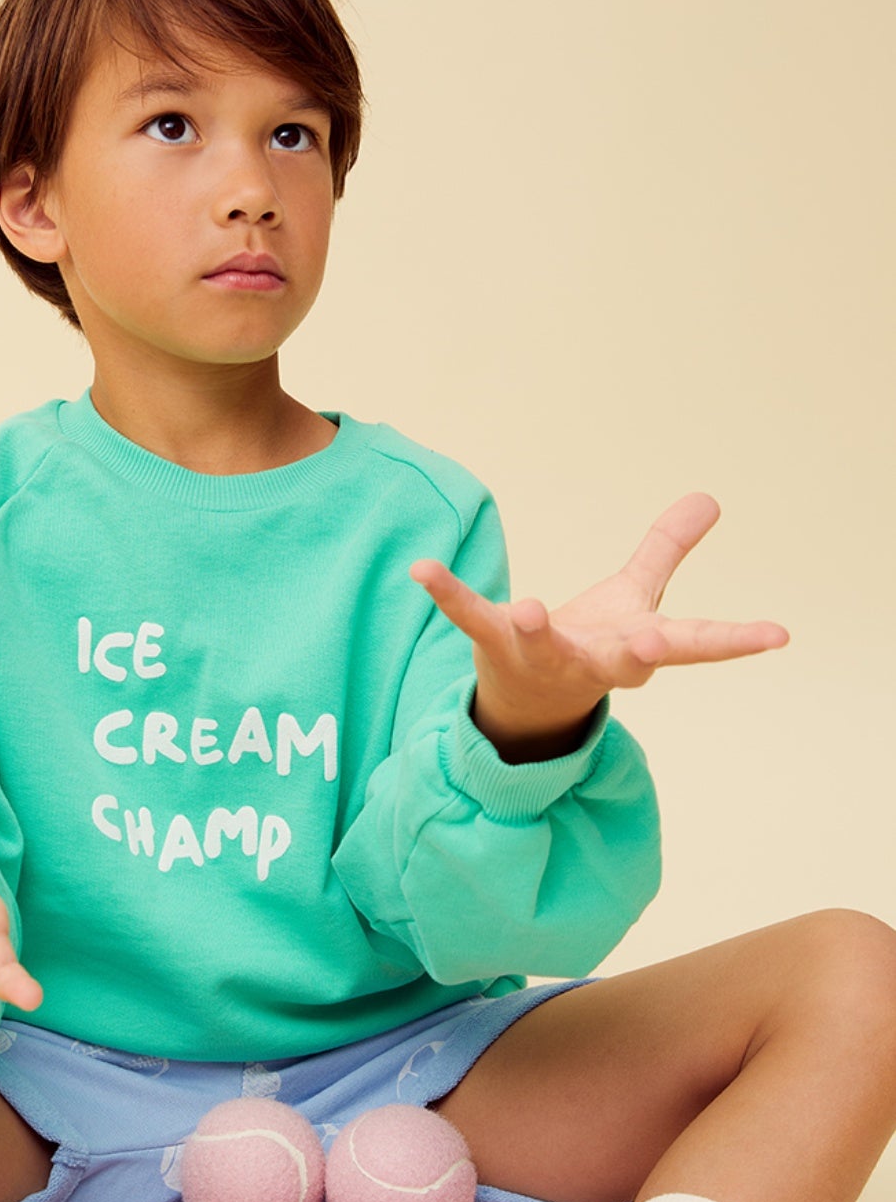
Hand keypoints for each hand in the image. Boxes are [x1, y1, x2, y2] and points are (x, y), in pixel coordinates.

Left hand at [411, 493, 789, 761]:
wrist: (529, 704)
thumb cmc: (594, 646)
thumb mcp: (635, 601)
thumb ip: (665, 550)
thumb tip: (708, 497)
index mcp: (637, 648)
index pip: (694, 643)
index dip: (736, 640)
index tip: (778, 635)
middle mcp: (593, 661)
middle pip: (622, 662)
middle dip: (636, 657)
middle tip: (648, 649)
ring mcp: (540, 656)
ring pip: (539, 647)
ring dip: (533, 631)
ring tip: (526, 610)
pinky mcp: (492, 642)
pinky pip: (469, 617)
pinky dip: (447, 593)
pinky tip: (422, 568)